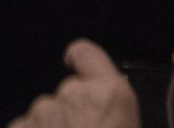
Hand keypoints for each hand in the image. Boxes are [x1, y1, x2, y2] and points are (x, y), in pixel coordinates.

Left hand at [9, 39, 140, 127]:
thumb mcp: (132, 123)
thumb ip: (116, 108)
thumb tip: (110, 110)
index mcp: (109, 95)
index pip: (87, 53)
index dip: (78, 58)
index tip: (73, 63)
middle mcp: (72, 94)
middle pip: (65, 94)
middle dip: (69, 114)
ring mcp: (40, 113)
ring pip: (43, 116)